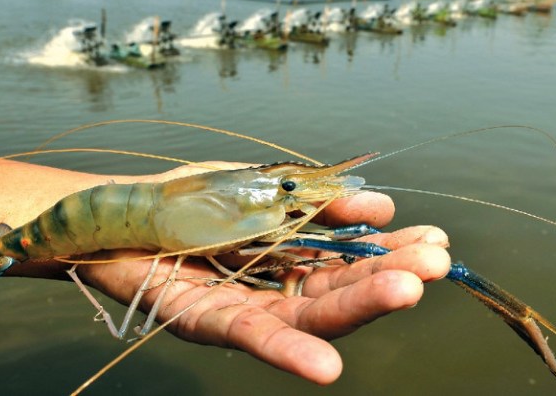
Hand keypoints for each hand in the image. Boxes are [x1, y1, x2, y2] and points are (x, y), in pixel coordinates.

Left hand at [76, 165, 450, 384]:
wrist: (119, 209)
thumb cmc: (189, 197)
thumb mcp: (262, 187)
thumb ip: (315, 200)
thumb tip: (380, 204)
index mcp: (292, 256)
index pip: (352, 260)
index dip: (392, 251)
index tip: (436, 240)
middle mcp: (275, 288)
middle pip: (338, 290)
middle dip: (387, 276)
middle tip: (435, 264)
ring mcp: (245, 308)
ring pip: (307, 315)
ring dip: (357, 308)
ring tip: (407, 291)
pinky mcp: (208, 322)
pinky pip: (251, 339)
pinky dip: (288, 353)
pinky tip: (327, 367)